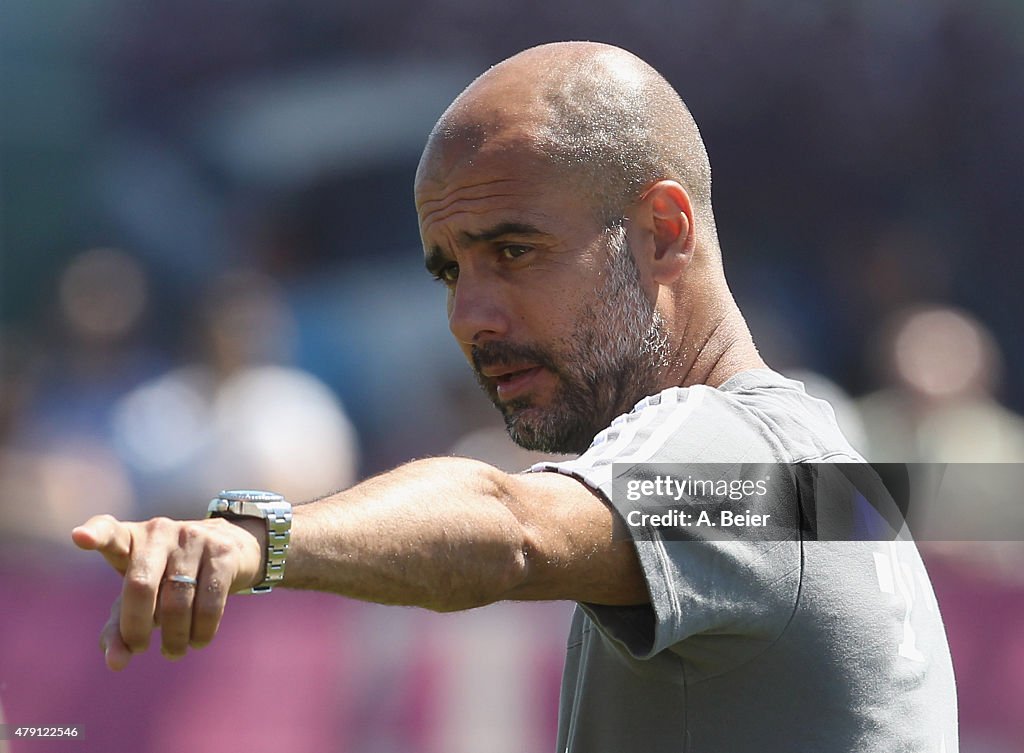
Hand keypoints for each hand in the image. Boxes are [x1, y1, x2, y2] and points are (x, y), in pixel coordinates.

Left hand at [71, 515, 264, 670]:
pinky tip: (198, 641)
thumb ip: (119, 629)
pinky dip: (201, 631)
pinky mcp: (223, 553)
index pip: (110, 532)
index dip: (96, 535)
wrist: (231, 550)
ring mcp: (195, 538)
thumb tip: (115, 663)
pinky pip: (209, 602)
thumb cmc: (171, 578)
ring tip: (173, 652)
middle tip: (141, 648)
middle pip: (141, 585)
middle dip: (137, 627)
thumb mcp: (140, 599)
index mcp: (133, 539)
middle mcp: (161, 532)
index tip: (80, 538)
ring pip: (177, 601)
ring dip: (174, 637)